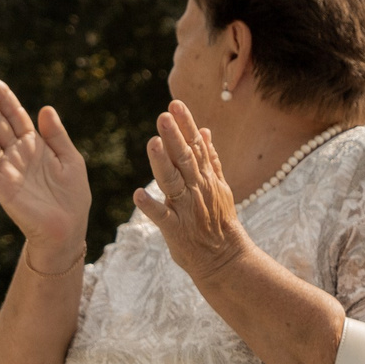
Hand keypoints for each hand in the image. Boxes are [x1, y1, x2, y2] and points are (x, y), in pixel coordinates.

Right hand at [0, 77, 91, 261]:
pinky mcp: (2, 189)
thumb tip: (45, 108)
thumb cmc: (71, 195)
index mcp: (33, 144)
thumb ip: (56, 135)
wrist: (68, 228)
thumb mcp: (70, 159)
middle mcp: (16, 154)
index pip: (14, 116)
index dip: (3, 98)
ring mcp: (7, 170)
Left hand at [133, 101, 255, 285]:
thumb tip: (205, 131)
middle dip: (174, 137)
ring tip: (153, 143)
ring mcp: (187, 209)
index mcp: (205, 178)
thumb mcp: (220, 186)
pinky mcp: (176, 230)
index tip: (175, 104)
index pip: (196, 146)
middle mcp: (197, 189)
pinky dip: (151, 206)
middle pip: (185, 159)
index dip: (186, 125)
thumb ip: (211, 159)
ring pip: (173, 182)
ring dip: (162, 163)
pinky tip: (138, 194)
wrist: (225, 259)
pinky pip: (162, 217)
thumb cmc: (219, 222)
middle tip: (163, 116)